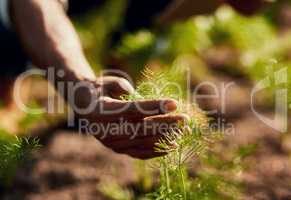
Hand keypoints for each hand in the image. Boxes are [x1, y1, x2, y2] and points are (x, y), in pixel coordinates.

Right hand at [72, 76, 186, 158]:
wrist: (84, 106)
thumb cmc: (99, 90)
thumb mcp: (107, 81)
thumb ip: (120, 86)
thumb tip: (138, 96)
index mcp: (101, 111)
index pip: (133, 109)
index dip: (154, 106)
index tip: (174, 103)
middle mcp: (105, 130)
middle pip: (141, 128)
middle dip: (166, 123)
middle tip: (185, 119)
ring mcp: (111, 142)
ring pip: (142, 142)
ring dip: (165, 137)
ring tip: (183, 132)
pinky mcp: (117, 149)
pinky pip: (139, 153)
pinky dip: (157, 151)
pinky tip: (173, 146)